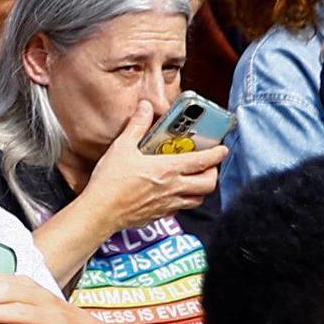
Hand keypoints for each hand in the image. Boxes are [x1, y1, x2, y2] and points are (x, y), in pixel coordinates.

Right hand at [75, 105, 222, 236]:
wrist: (100, 211)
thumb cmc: (110, 182)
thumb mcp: (121, 147)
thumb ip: (137, 126)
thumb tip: (146, 108)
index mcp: (168, 169)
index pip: (203, 161)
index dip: (217, 154)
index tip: (222, 149)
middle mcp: (173, 188)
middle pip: (208, 184)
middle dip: (213, 173)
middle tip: (208, 165)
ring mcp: (168, 204)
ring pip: (198, 199)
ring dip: (201, 189)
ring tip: (194, 180)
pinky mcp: (159, 216)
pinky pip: (181, 209)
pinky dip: (183, 201)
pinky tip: (173, 195)